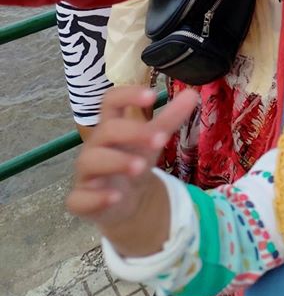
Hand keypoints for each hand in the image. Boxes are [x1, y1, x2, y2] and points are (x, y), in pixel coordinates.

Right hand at [66, 85, 198, 255]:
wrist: (124, 200)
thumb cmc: (135, 159)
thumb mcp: (153, 139)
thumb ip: (170, 118)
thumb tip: (192, 94)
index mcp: (112, 125)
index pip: (111, 101)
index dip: (128, 95)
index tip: (152, 95)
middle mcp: (95, 146)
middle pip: (106, 130)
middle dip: (132, 133)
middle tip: (160, 140)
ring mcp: (86, 173)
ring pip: (90, 161)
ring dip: (116, 162)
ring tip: (141, 166)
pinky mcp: (81, 200)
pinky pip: (80, 199)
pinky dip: (97, 198)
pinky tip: (116, 197)